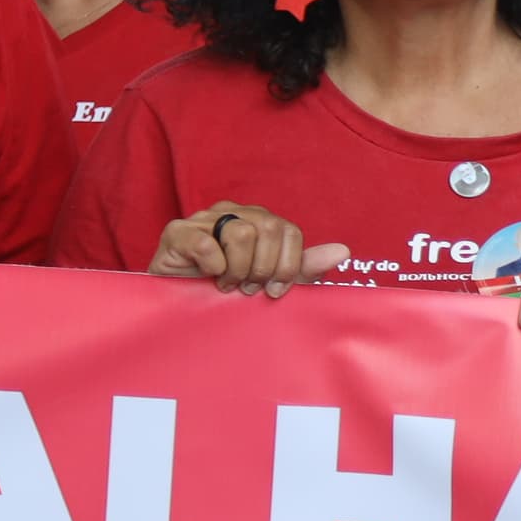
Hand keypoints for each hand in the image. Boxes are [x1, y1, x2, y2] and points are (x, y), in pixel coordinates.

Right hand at [150, 203, 346, 297]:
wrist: (179, 308)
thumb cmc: (226, 293)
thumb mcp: (269, 283)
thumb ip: (303, 267)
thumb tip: (343, 251)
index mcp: (259, 221)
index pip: (290, 231)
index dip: (288, 265)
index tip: (275, 290)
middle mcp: (233, 212)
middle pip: (268, 228)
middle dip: (263, 268)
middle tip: (247, 287)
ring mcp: (203, 218)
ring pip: (241, 233)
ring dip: (237, 270)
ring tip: (226, 284)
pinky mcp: (177, 232)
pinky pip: (206, 243)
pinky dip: (212, 266)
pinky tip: (207, 276)